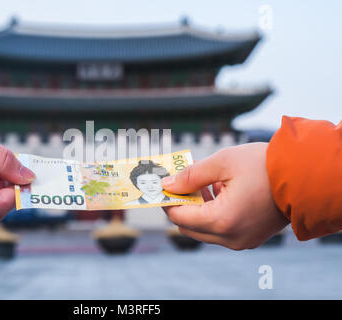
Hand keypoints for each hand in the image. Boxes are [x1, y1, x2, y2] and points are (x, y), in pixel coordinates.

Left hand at [162, 143, 288, 249]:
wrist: (303, 176)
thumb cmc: (264, 165)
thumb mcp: (223, 163)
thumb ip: (191, 176)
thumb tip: (168, 184)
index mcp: (223, 220)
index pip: (179, 217)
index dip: (167, 201)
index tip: (160, 186)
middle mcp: (231, 237)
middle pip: (189, 227)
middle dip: (180, 206)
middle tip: (179, 184)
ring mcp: (242, 241)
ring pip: (204, 230)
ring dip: (197, 209)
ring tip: (202, 183)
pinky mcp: (249, 238)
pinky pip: (221, 230)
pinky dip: (213, 213)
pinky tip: (217, 191)